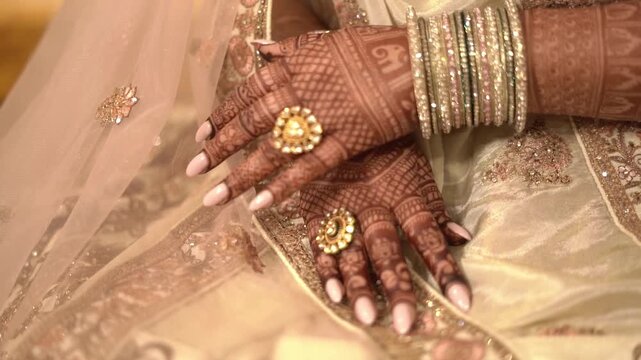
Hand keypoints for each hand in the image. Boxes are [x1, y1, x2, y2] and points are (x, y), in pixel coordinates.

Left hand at [186, 27, 417, 210]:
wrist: (414, 61)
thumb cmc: (369, 48)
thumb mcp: (322, 41)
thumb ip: (288, 49)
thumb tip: (257, 49)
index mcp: (291, 67)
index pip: (246, 94)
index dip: (221, 116)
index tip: (201, 136)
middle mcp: (298, 94)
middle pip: (249, 125)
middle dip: (218, 149)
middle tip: (193, 171)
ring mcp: (320, 120)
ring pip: (272, 152)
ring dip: (240, 176)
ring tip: (214, 199)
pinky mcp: (345, 143)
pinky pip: (309, 169)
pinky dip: (284, 187)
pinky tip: (260, 206)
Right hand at [299, 137, 471, 334]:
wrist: (338, 115)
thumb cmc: (387, 144)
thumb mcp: (415, 169)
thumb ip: (434, 207)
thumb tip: (462, 239)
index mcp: (404, 195)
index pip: (429, 237)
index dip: (445, 268)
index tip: (462, 301)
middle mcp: (375, 207)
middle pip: (388, 251)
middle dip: (397, 286)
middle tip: (404, 321)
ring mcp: (343, 209)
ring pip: (353, 252)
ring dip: (360, 284)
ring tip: (367, 315)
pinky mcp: (316, 210)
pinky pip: (319, 243)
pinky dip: (326, 268)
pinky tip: (335, 294)